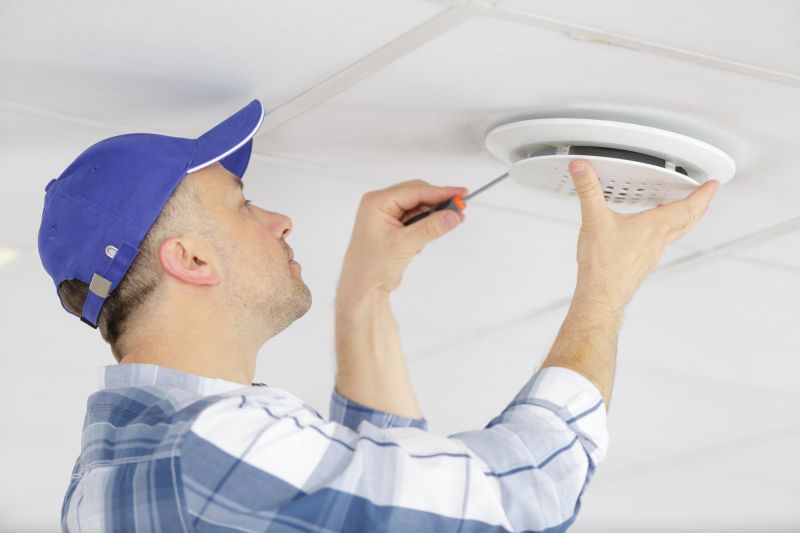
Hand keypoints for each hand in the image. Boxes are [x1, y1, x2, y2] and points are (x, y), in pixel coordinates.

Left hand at [337, 180, 467, 297]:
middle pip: (418, 195)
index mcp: (377, 202)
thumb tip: (453, 216)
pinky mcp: (394, 227)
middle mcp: (381, 205)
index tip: (461, 194)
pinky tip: (420, 244)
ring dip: (431, 218)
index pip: (415, 191)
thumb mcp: (405, 245)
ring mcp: (387, 216)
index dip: (440, 192)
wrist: (363, 287)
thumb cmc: (372, 266)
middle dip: (438, 204)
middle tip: (459, 211)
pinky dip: (424, 228)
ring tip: (440, 230)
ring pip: (418, 208)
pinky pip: (415, 219)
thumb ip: (430, 228)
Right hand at [568, 159, 719, 308]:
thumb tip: (581, 168)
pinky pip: (661, 244)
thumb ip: (587, 190)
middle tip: (707, 196)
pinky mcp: (643, 263)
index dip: (703, 194)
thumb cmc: (603, 266)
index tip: (714, 185)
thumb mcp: (593, 220)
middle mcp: (658, 240)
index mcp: (653, 227)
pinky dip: (666, 233)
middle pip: (688, 221)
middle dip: (700, 206)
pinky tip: (653, 234)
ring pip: (676, 233)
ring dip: (684, 220)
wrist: (602, 296)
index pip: (688, 207)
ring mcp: (652, 253)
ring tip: (684, 211)